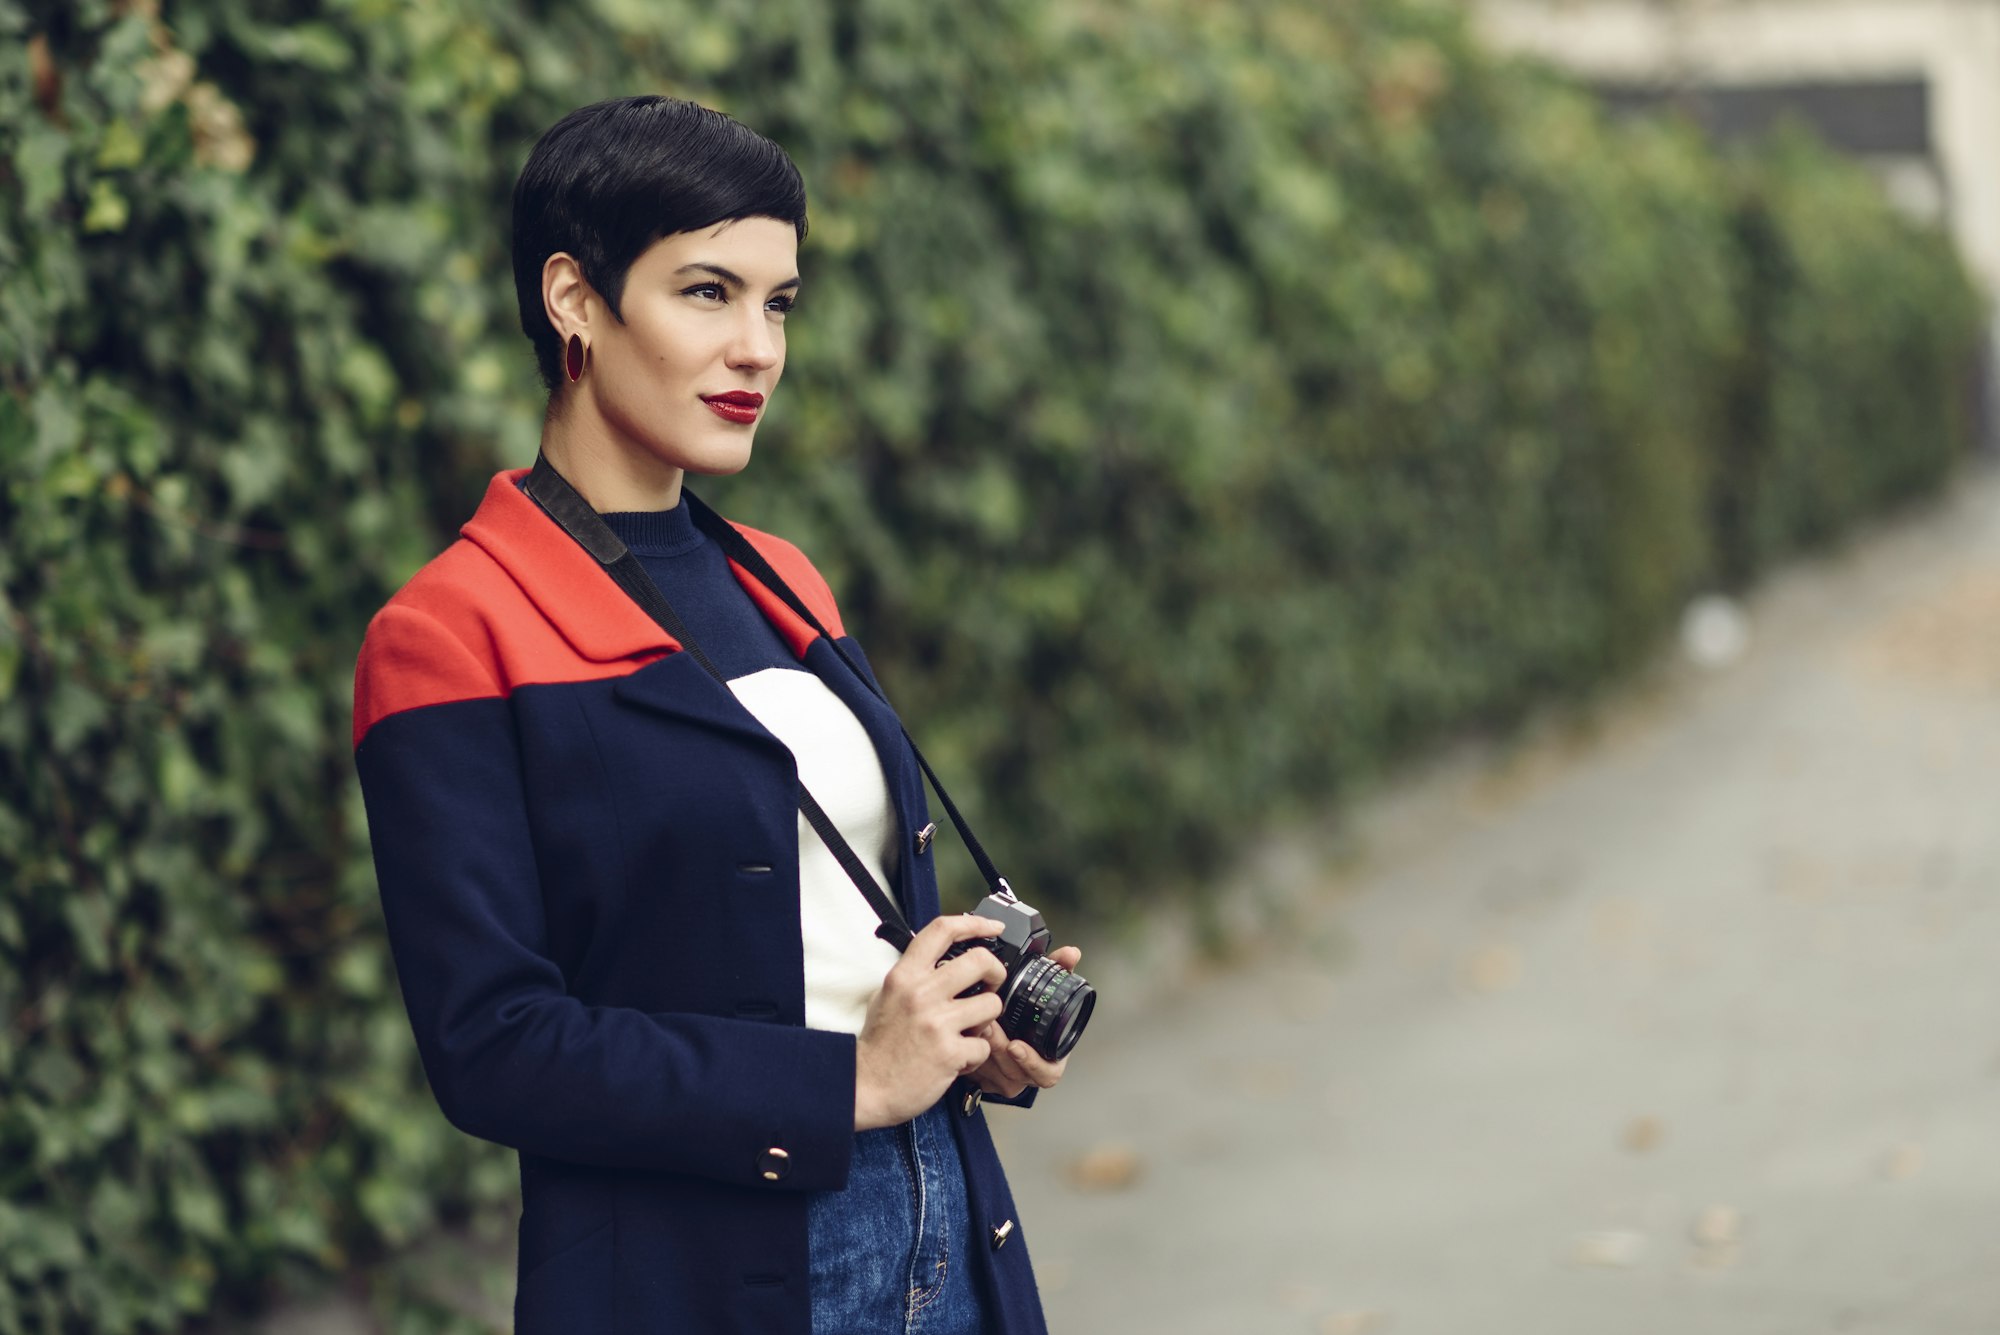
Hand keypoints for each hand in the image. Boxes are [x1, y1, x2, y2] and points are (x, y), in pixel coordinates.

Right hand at [853, 914, 1008, 1130]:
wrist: (866, 1086)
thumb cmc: (879, 1044)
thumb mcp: (886, 996)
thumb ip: (914, 975)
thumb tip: (944, 957)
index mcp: (905, 976)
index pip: (942, 931)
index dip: (974, 924)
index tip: (992, 928)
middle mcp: (921, 994)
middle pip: (980, 960)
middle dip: (996, 972)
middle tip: (991, 984)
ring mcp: (937, 1023)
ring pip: (991, 1004)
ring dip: (986, 1019)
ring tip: (969, 1030)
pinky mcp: (950, 1053)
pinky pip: (985, 1045)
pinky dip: (976, 1054)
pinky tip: (959, 1058)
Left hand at [969, 945, 1080, 1098]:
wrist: (1008, 1033)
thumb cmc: (1030, 1014)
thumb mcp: (1045, 992)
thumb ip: (1059, 971)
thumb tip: (1072, 953)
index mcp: (1049, 1058)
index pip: (1047, 1073)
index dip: (1032, 1061)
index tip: (1016, 1045)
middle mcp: (1028, 1072)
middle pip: (1014, 1072)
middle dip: (999, 1047)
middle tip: (988, 1025)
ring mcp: (1006, 1079)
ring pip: (993, 1073)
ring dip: (983, 1048)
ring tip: (976, 1025)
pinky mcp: (985, 1079)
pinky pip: (977, 1075)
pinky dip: (971, 1056)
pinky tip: (966, 1037)